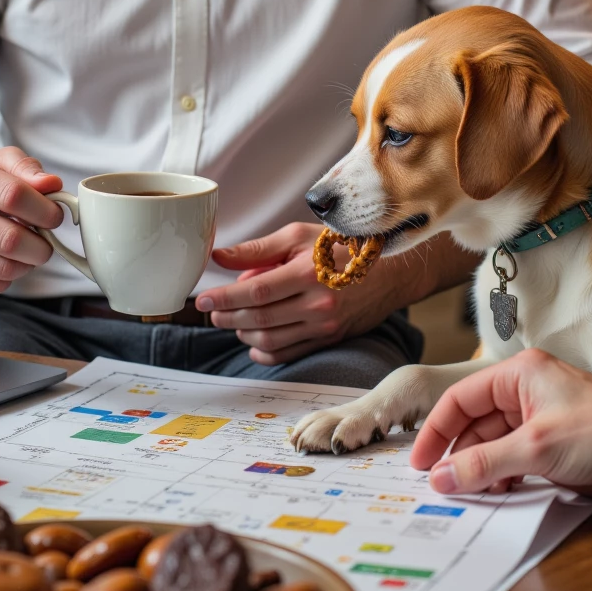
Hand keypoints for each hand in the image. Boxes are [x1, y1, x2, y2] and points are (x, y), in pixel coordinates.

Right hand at [0, 147, 63, 295]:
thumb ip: (27, 169)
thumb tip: (51, 185)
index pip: (15, 196)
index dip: (45, 210)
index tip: (54, 216)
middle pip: (12, 239)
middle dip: (42, 244)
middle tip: (45, 240)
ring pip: (6, 268)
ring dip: (28, 262)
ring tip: (25, 249)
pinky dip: (9, 277)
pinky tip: (3, 260)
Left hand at [195, 221, 411, 366]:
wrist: (389, 271)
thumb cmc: (341, 247)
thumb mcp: (299, 236)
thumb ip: (257, 249)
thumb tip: (219, 257)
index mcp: (309, 272)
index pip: (257, 291)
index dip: (225, 298)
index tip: (202, 299)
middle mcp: (318, 303)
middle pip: (260, 318)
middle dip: (228, 317)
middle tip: (212, 312)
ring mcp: (325, 326)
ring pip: (271, 339)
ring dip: (243, 334)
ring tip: (233, 321)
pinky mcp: (329, 339)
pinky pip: (288, 354)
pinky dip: (265, 352)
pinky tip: (254, 342)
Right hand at [410, 350, 591, 500]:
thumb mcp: (535, 448)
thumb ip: (484, 463)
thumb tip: (442, 478)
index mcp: (518, 375)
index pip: (460, 400)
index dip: (436, 430)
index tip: (419, 461)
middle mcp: (526, 393)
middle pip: (475, 424)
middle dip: (458, 455)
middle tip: (441, 486)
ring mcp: (539, 420)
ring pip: (493, 445)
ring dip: (481, 470)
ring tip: (471, 494)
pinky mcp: (553, 446)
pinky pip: (514, 460)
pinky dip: (503, 477)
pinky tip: (500, 494)